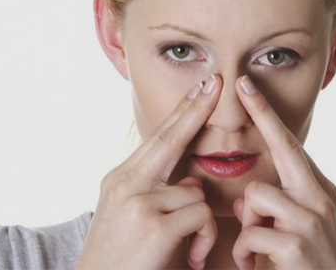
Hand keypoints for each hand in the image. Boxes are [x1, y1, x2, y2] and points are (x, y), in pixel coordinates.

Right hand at [75, 75, 220, 269]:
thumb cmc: (121, 261)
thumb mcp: (130, 217)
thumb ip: (155, 193)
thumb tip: (189, 180)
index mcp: (120, 180)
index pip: (156, 138)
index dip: (181, 112)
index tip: (199, 89)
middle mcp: (125, 184)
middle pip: (169, 139)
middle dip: (196, 109)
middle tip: (215, 83)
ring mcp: (138, 202)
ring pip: (195, 190)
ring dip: (203, 222)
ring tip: (192, 249)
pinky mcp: (154, 225)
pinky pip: (202, 214)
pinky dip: (206, 237)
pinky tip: (194, 258)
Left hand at [231, 76, 335, 269]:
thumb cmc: (313, 267)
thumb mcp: (300, 231)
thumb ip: (279, 209)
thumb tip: (245, 200)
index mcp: (320, 192)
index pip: (292, 146)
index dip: (269, 115)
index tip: (249, 87)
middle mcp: (321, 198)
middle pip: (285, 147)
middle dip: (262, 113)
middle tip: (241, 83)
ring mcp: (312, 219)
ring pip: (256, 194)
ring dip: (246, 222)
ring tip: (253, 249)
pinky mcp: (297, 243)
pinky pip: (250, 232)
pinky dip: (243, 252)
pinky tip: (252, 266)